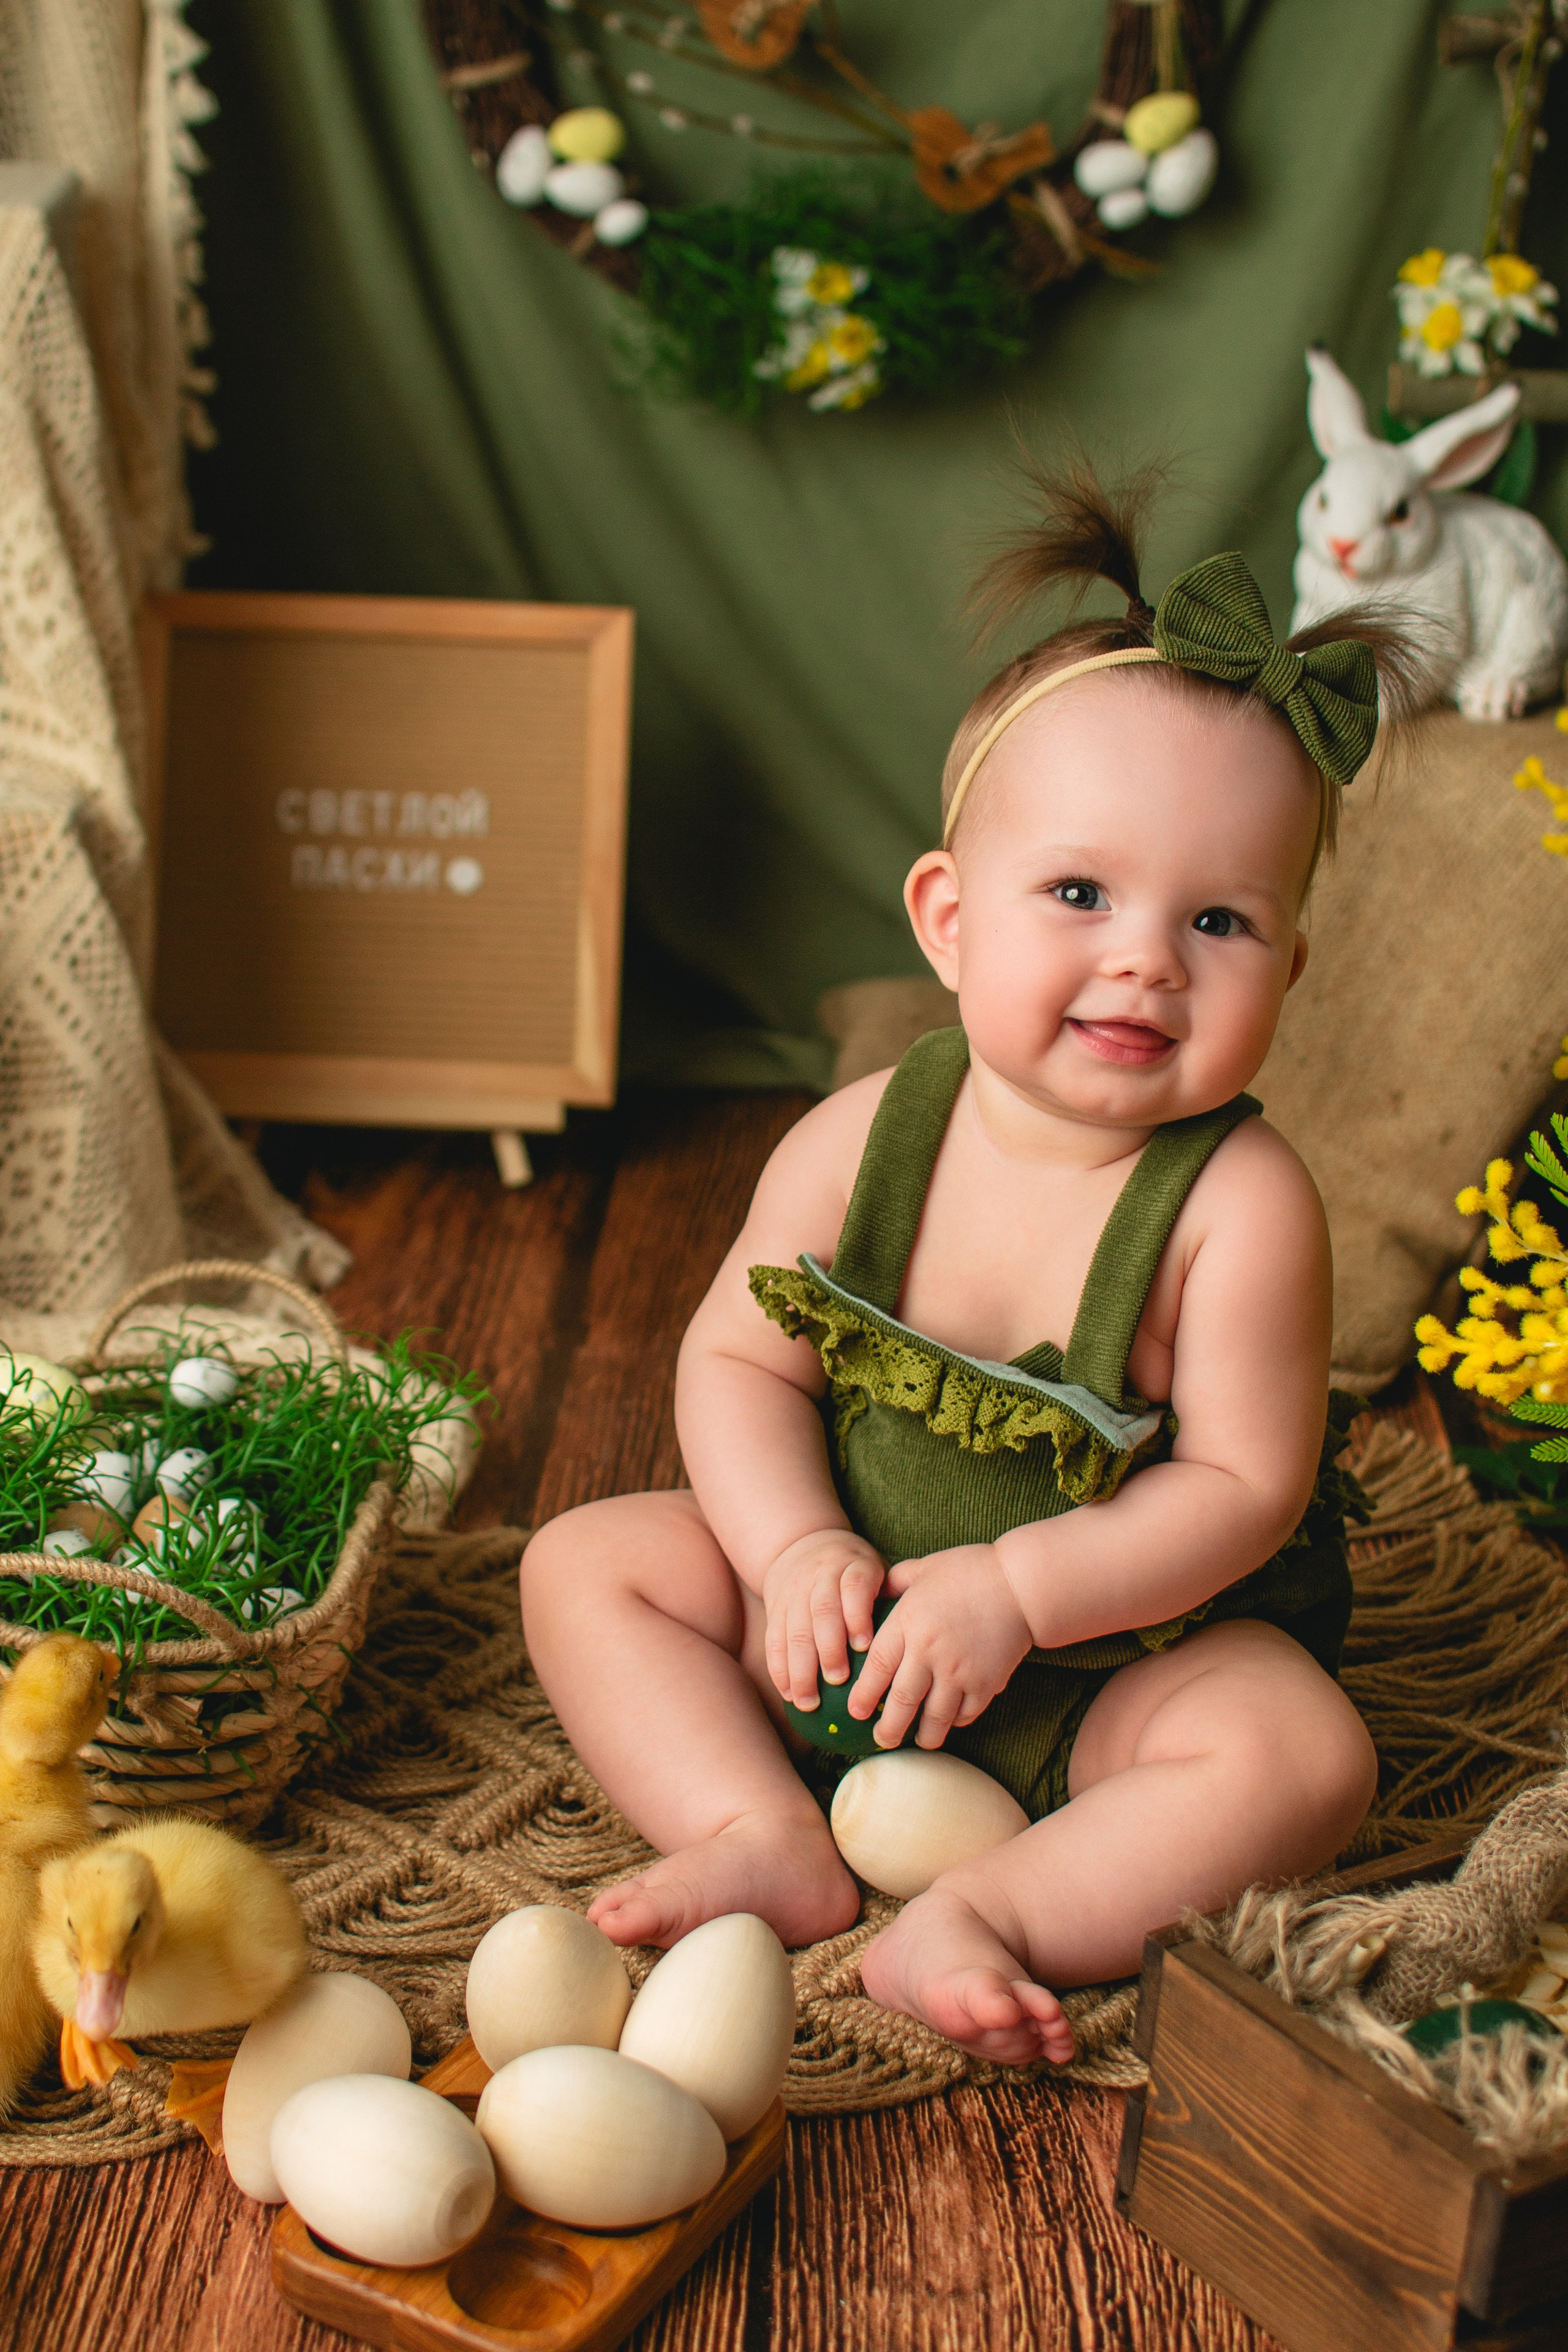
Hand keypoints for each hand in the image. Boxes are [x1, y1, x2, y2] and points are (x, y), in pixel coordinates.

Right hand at [761, 1528, 885, 1709]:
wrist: (801, 1543)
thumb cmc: (851, 1568)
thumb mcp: (874, 1567)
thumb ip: (893, 1594)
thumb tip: (919, 1641)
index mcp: (852, 1565)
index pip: (855, 1586)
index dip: (857, 1615)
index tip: (865, 1646)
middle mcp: (821, 1576)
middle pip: (822, 1612)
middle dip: (828, 1648)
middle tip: (838, 1680)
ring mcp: (794, 1592)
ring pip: (794, 1630)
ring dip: (800, 1669)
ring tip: (809, 1702)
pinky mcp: (775, 1607)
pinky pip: (774, 1640)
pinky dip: (779, 1669)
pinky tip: (788, 1694)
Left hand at [849, 1545, 1033, 1750]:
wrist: (1020, 1584)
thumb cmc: (970, 1570)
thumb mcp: (924, 1567)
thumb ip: (896, 1581)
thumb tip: (874, 1589)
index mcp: (909, 1622)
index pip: (878, 1667)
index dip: (864, 1694)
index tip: (856, 1711)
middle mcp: (929, 1651)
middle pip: (902, 1701)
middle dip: (889, 1728)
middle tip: (882, 1740)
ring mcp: (959, 1671)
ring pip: (935, 1716)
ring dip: (924, 1734)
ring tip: (918, 1741)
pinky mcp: (986, 1682)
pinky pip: (965, 1713)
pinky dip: (955, 1721)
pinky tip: (950, 1722)